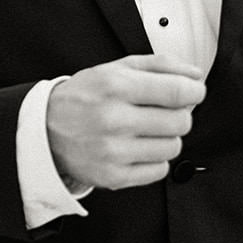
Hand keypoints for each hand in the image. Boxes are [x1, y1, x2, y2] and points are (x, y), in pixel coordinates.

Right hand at [46, 55, 205, 191]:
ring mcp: (112, 151)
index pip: (178, 91)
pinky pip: (159, 170)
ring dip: (166, 138)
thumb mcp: (116, 68)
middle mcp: (113, 119)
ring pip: (173, 147)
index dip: (195, 92)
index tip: (194, 92)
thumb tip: (196, 76)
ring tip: (147, 131)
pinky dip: (154, 159)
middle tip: (163, 111)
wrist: (45, 129)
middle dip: (179, 114)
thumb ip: (160, 65)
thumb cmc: (85, 96)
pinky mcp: (112, 176)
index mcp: (116, 86)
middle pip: (181, 121)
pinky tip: (137, 148)